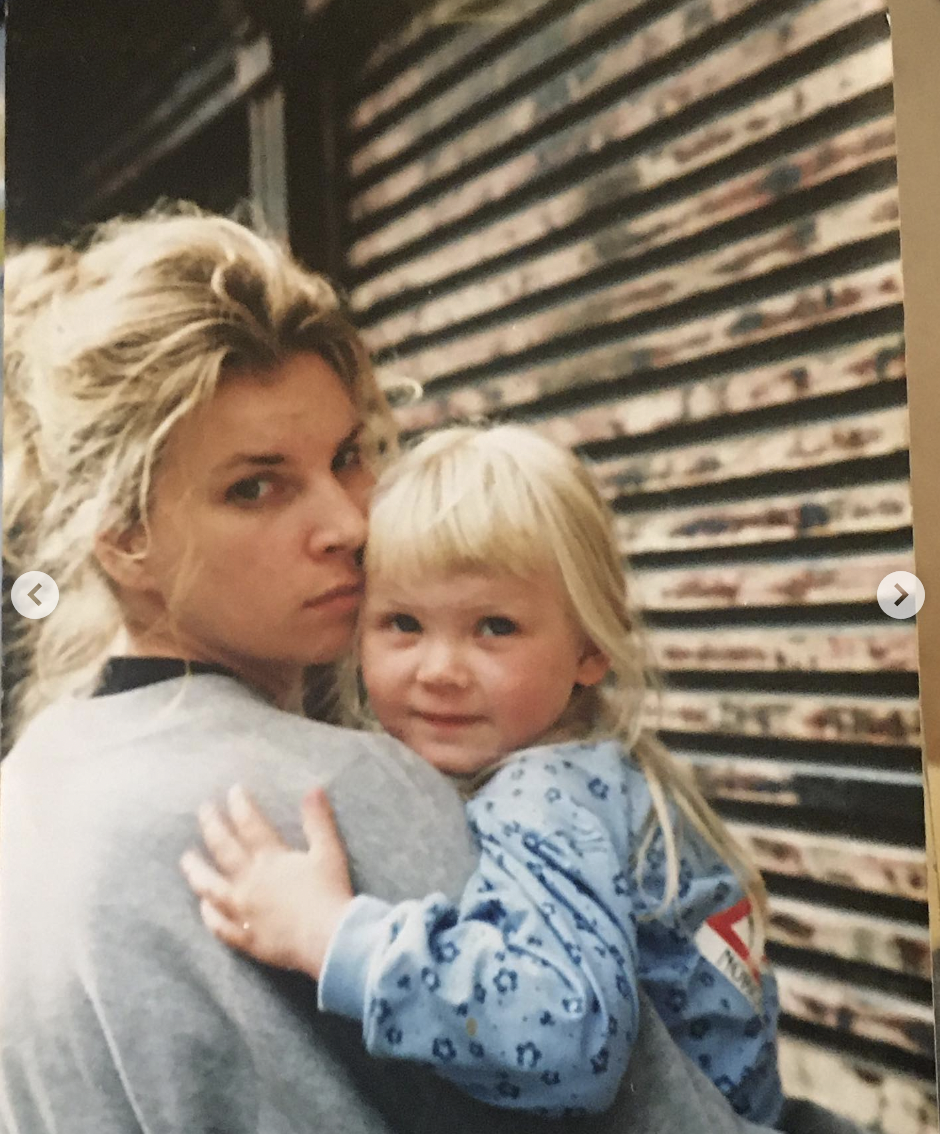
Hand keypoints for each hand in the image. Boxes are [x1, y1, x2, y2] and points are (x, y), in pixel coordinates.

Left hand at [180, 784, 353, 980]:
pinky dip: (209, 915)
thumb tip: (313, 789)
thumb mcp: (329, 851)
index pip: (250, 824)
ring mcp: (243, 910)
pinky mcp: (246, 936)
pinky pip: (220, 926)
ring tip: (186, 859)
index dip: (240, 805)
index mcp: (271, 859)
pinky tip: (204, 907)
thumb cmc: (330, 893)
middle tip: (202, 810)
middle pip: (224, 849)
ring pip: (211, 888)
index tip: (232, 791)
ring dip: (197, 871)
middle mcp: (250, 881)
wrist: (328, 939)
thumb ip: (318, 820)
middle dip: (211, 826)